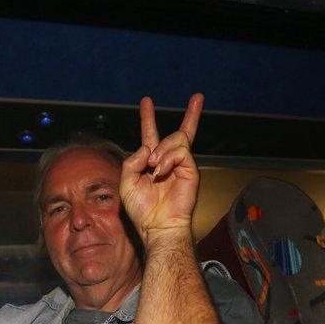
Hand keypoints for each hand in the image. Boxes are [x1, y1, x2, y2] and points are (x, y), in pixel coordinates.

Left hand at [119, 94, 203, 245]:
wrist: (157, 226)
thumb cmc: (142, 210)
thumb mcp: (126, 183)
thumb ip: (131, 161)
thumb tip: (147, 147)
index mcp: (152, 163)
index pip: (151, 135)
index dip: (148, 118)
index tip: (146, 101)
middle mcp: (169, 161)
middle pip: (181, 132)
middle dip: (192, 114)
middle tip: (198, 97)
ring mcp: (182, 166)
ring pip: (177, 139)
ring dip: (162, 151)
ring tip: (154, 169)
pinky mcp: (191, 171)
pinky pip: (181, 151)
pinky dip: (167, 159)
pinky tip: (160, 171)